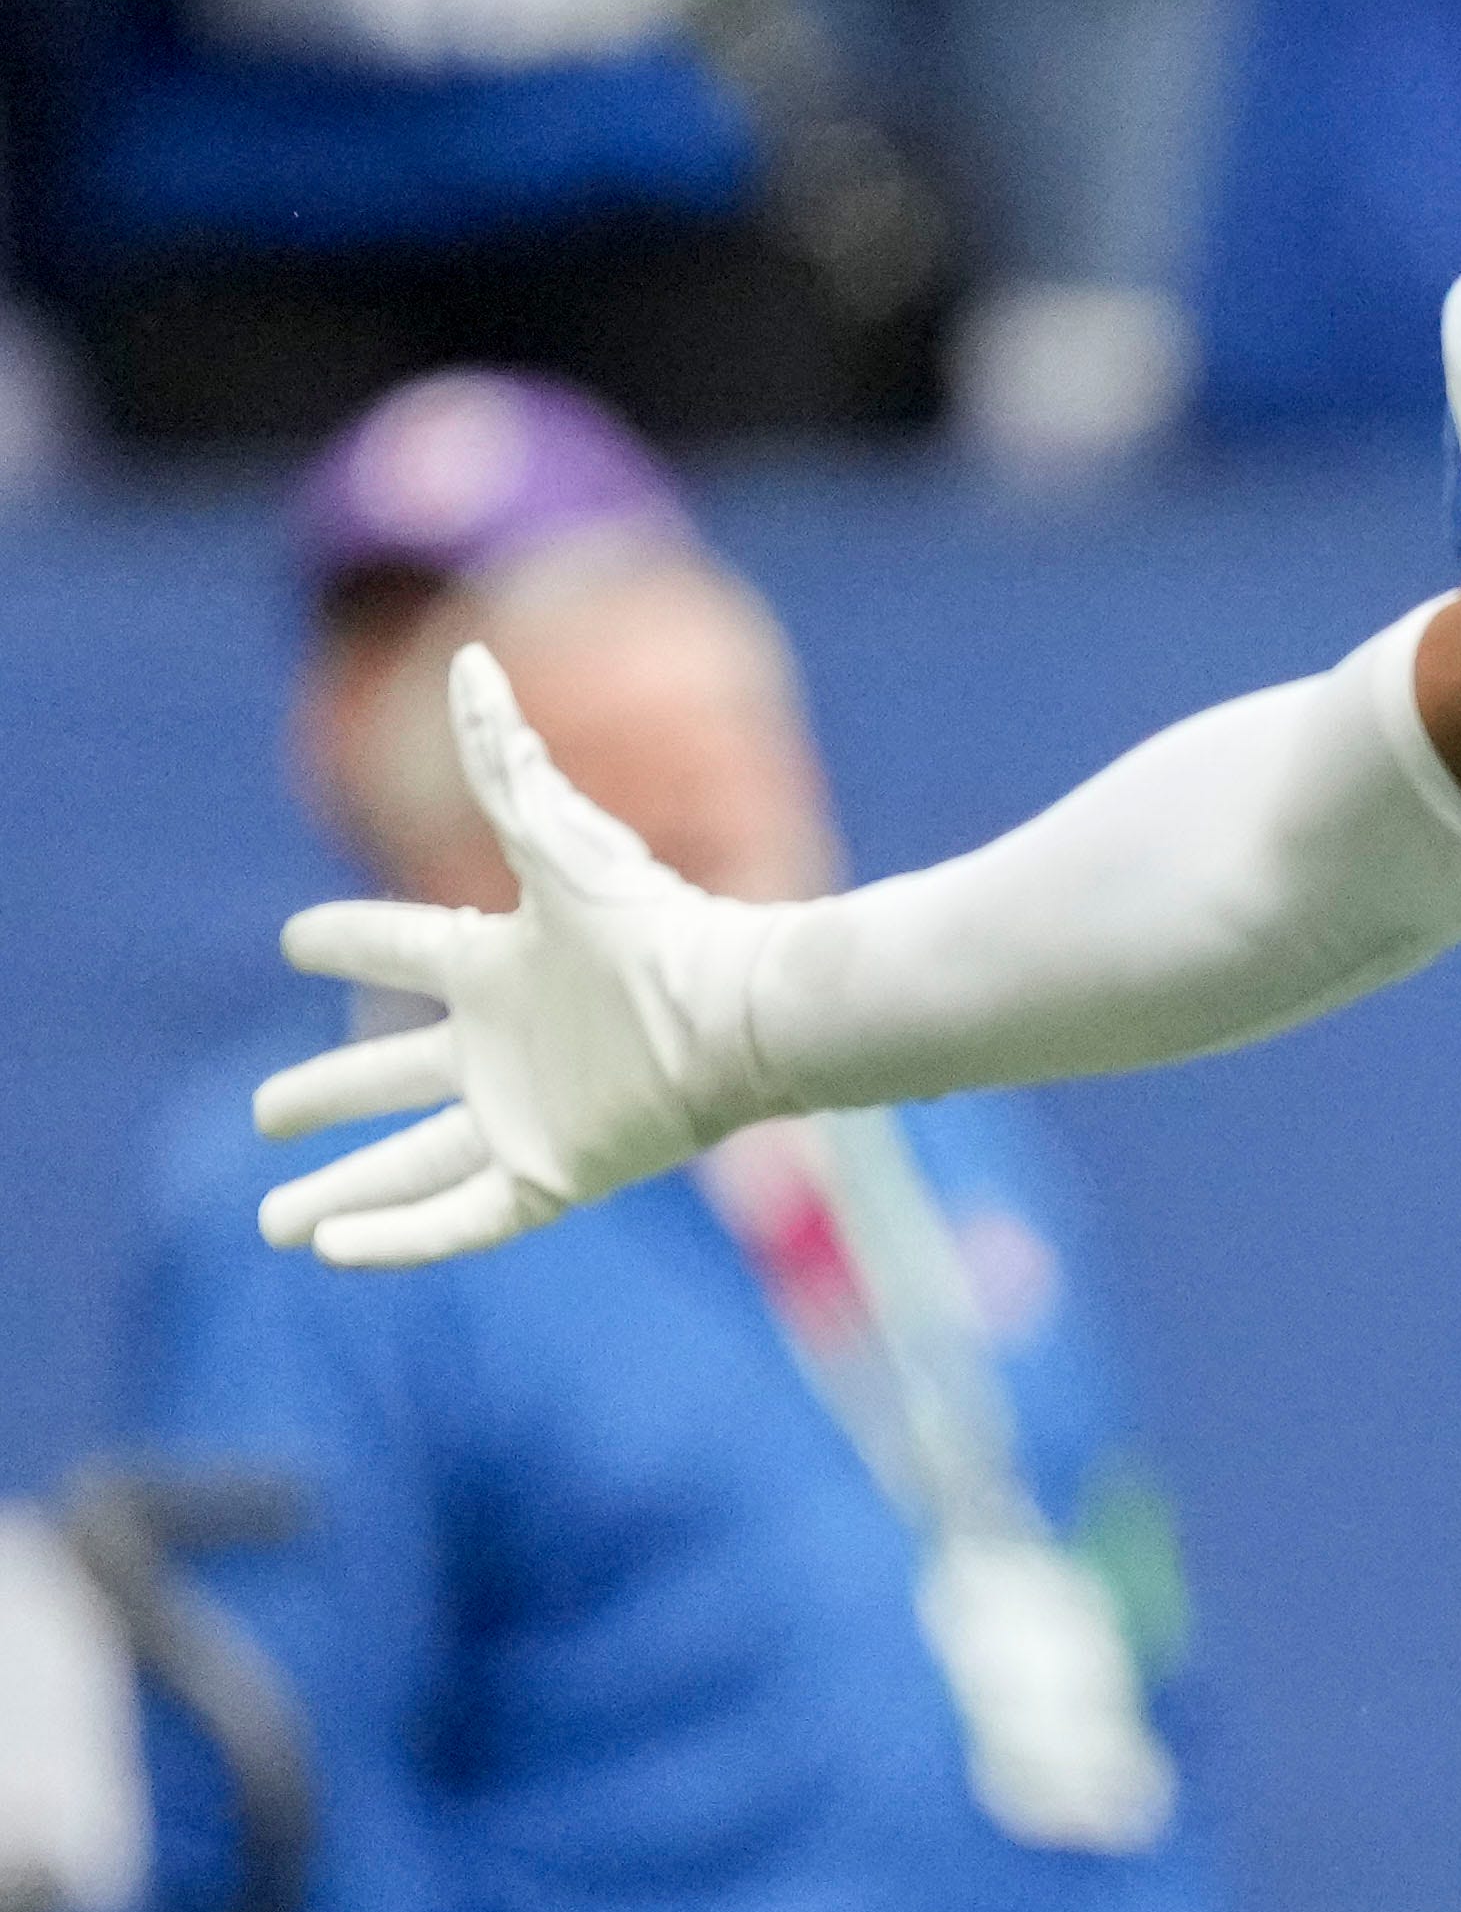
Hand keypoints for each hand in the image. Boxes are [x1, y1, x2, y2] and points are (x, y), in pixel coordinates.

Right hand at [255, 647, 777, 1266]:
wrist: (747, 1014)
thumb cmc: (660, 929)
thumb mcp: (560, 846)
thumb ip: (506, 764)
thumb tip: (471, 661)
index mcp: (499, 965)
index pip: (402, 951)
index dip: (346, 942)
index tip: (294, 941)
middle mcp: (506, 1045)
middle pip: (390, 1080)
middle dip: (324, 1097)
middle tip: (262, 1116)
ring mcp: (529, 1114)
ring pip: (414, 1162)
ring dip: (341, 1192)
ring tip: (273, 1221)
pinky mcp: (558, 1174)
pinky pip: (462, 1219)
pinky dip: (400, 1238)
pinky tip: (334, 1250)